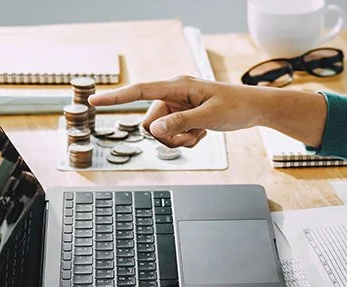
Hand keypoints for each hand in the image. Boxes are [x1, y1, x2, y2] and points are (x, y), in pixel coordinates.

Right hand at [89, 76, 266, 147]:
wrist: (253, 109)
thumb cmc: (235, 107)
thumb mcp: (208, 117)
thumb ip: (180, 122)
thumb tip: (155, 130)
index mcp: (177, 87)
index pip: (141, 91)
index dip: (117, 97)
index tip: (94, 100)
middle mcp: (174, 95)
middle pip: (150, 122)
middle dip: (167, 135)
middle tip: (192, 136)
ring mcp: (178, 106)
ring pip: (161, 132)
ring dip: (179, 139)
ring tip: (201, 134)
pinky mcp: (184, 116)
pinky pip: (173, 135)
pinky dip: (187, 139)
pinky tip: (203, 133)